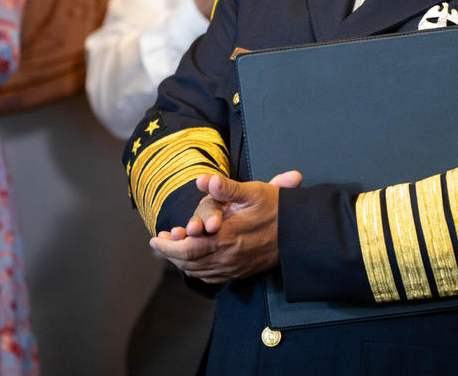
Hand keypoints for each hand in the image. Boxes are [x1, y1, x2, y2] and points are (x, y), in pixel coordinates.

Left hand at [151, 171, 301, 283]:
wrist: (301, 234)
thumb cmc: (277, 209)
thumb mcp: (254, 192)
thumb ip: (227, 188)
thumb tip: (203, 180)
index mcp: (227, 237)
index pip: (187, 249)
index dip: (168, 247)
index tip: (156, 238)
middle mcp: (228, 257)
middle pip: (188, 263)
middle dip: (170, 254)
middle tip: (160, 243)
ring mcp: (235, 268)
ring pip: (198, 272)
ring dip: (181, 262)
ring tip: (172, 249)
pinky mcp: (241, 272)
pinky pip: (211, 278)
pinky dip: (197, 271)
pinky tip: (194, 261)